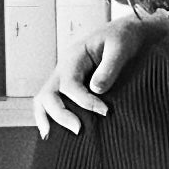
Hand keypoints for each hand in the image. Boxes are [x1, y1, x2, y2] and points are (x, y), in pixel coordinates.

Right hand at [31, 14, 164, 137]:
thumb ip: (110, 67)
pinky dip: (49, 115)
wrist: (125, 32)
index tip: (105, 111)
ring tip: (50, 136)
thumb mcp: (120, 47)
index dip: (84, 100)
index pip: (69, 84)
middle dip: (59, 114)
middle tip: (79, 130)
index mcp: (74, 57)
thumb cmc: (123, 37)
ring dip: (46, 116)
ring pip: (43, 98)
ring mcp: (63, 77)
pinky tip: (54, 131)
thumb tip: (97, 90)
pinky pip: (52, 100)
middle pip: (48, 93)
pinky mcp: (69, 85)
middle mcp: (63, 68)